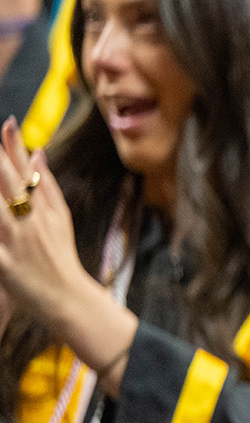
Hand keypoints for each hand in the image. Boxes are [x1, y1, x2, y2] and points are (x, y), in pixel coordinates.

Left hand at [0, 117, 87, 320]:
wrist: (70, 299)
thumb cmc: (61, 258)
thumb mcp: (61, 218)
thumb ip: (48, 185)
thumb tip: (39, 151)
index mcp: (44, 208)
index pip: (27, 171)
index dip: (14, 145)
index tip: (7, 122)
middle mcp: (31, 221)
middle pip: (9, 183)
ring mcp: (18, 242)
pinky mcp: (5, 266)